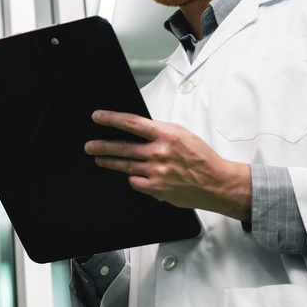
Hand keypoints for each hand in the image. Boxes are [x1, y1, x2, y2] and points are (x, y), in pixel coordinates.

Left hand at [87, 110, 251, 220]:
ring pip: (125, 165)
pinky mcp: (156, 188)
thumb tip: (139, 129)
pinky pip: (135, 182)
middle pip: (122, 146)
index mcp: (165, 134)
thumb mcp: (182, 134)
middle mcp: (159, 152)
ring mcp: (156, 171)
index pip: (131, 123)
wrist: (216, 182)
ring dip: (109, 161)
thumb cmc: (201, 158)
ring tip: (99, 159)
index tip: (98, 117)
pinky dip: (133, 178)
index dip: (111, 119)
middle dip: (102, 145)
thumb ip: (160, 131)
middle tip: (89, 146)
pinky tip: (133, 176)